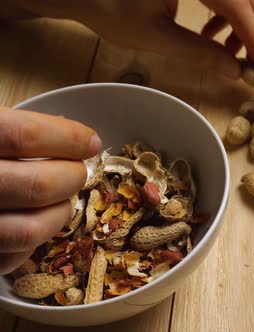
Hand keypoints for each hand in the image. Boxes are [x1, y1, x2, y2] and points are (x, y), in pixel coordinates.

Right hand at [0, 108, 101, 274]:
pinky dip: (30, 243)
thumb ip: (7, 128)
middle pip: (36, 185)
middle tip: (78, 170)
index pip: (23, 136)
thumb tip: (67, 134)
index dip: (67, 137)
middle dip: (71, 177)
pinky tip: (32, 223)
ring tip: (65, 199)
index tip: (90, 140)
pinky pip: (7, 258)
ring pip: (28, 230)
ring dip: (60, 213)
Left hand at [11, 0, 253, 78]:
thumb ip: (199, 53)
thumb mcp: (156, 36)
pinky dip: (226, 12)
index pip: (237, 3)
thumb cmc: (110, 9)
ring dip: (241, 22)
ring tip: (225, 50)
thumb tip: (236, 72)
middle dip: (253, 29)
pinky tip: (211, 32)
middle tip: (252, 61)